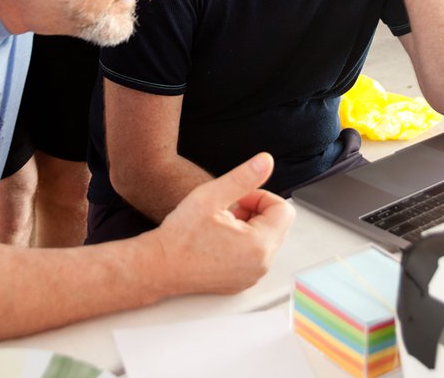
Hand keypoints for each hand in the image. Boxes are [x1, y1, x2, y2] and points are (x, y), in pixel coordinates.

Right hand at [155, 153, 294, 294]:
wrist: (159, 266)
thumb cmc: (181, 235)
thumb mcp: (212, 196)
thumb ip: (244, 177)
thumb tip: (266, 162)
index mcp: (259, 245)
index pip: (284, 210)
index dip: (261, 196)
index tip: (239, 197)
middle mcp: (260, 265)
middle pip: (277, 226)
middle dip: (256, 211)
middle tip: (228, 209)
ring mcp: (251, 277)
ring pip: (266, 240)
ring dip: (249, 226)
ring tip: (221, 224)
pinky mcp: (241, 282)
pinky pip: (255, 256)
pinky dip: (243, 243)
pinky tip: (218, 239)